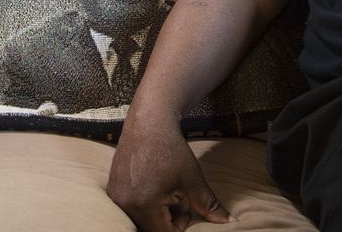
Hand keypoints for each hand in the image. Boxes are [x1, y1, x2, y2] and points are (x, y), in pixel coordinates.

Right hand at [107, 114, 232, 231]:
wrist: (148, 121)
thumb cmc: (170, 148)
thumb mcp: (192, 178)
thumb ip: (208, 205)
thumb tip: (228, 220)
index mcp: (143, 204)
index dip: (181, 225)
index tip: (187, 205)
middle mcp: (123, 204)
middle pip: (151, 228)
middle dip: (169, 218)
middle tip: (179, 195)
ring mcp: (115, 196)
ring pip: (141, 218)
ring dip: (157, 211)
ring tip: (167, 188)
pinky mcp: (112, 188)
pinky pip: (131, 207)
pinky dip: (146, 202)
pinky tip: (154, 183)